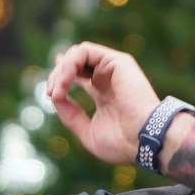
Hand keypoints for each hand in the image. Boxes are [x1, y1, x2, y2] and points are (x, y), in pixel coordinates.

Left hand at [44, 41, 166, 167]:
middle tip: (52, 93)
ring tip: (57, 90)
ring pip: (77, 53)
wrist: (143, 141)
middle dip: (56, 75)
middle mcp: (108, 78)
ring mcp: (113, 68)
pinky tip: (65, 82)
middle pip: (74, 63)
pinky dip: (69, 64)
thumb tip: (55, 97)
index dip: (59, 77)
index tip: (51, 93)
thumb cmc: (122, 143)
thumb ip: (70, 114)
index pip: (78, 74)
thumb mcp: (87, 132)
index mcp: (103, 93)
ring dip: (61, 70)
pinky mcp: (117, 61)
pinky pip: (84, 51)